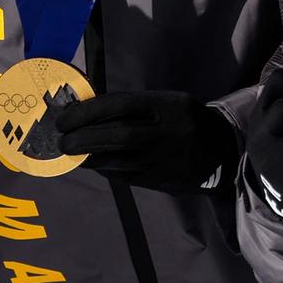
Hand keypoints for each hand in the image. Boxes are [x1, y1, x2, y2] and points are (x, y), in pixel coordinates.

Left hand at [56, 90, 237, 192]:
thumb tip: (87, 109)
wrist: (221, 151)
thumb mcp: (166, 102)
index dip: (88, 112)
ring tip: (71, 153)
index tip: (64, 119)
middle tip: (61, 141)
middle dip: (84, 138)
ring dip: (90, 157)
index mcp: (168, 105)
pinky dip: (104, 169)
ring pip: (120, 160)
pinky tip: (92, 163)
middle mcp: (168, 132)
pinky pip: (126, 175)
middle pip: (119, 135)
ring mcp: (166, 159)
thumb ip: (133, 106)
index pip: (121, 105)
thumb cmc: (183, 119)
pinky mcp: (162, 180)